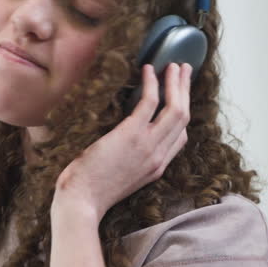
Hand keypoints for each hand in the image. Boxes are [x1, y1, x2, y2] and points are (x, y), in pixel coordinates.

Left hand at [54, 62, 191, 220]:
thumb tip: (122, 140)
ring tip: (174, 64)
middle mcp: (158, 156)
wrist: (82, 202)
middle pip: (183, 118)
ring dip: (177, 83)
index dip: (182, 113)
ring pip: (175, 108)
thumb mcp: (121, 179)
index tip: (180, 96)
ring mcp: (148, 146)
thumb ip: (130, 160)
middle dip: (186, 91)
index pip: (180, 138)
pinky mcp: (132, 135)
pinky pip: (150, 103)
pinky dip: (153, 84)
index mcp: (156, 167)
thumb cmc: (91, 192)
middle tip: (184, 70)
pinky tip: (149, 70)